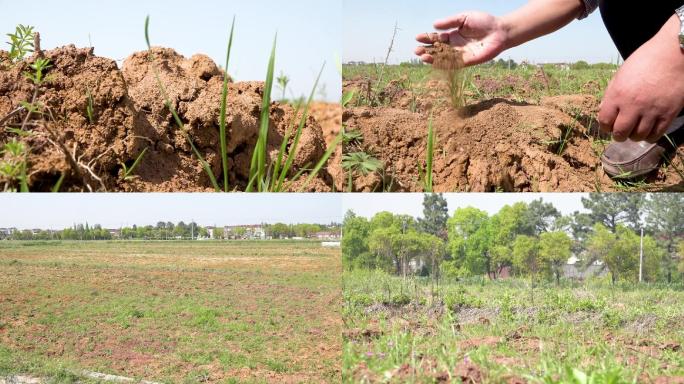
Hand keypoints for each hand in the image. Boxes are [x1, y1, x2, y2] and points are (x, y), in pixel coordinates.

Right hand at [415, 11, 508, 66]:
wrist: (499, 31)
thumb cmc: (483, 22)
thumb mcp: (464, 18)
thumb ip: (450, 22)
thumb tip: (434, 25)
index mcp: (453, 35)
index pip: (437, 38)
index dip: (427, 38)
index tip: (418, 37)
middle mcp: (455, 46)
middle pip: (437, 50)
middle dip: (426, 50)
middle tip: (416, 50)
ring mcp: (459, 55)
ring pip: (442, 58)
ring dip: (432, 58)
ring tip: (422, 56)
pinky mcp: (466, 62)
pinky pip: (452, 64)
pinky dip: (442, 64)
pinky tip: (434, 63)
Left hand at [599, 15, 683, 142]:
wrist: (673, 53)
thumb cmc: (645, 60)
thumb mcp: (621, 74)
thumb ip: (611, 93)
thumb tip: (604, 110)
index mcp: (618, 94)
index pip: (605, 121)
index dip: (605, 126)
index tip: (609, 125)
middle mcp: (633, 105)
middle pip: (620, 132)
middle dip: (618, 135)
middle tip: (621, 132)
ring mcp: (651, 110)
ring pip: (638, 136)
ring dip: (634, 136)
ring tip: (635, 130)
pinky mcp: (668, 113)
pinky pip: (656, 134)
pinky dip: (650, 136)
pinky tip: (648, 131)